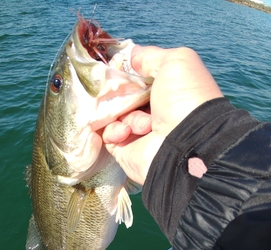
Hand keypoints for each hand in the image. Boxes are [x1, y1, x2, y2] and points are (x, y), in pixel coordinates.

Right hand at [102, 46, 222, 184]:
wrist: (185, 144)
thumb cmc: (185, 99)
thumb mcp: (175, 62)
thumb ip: (150, 55)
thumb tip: (129, 55)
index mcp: (167, 91)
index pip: (138, 78)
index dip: (126, 72)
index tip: (114, 66)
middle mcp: (154, 112)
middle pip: (123, 95)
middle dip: (119, 92)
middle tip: (119, 91)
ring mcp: (138, 133)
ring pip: (114, 113)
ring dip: (124, 113)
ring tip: (143, 122)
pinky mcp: (124, 150)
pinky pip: (108, 134)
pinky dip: (114, 130)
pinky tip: (127, 132)